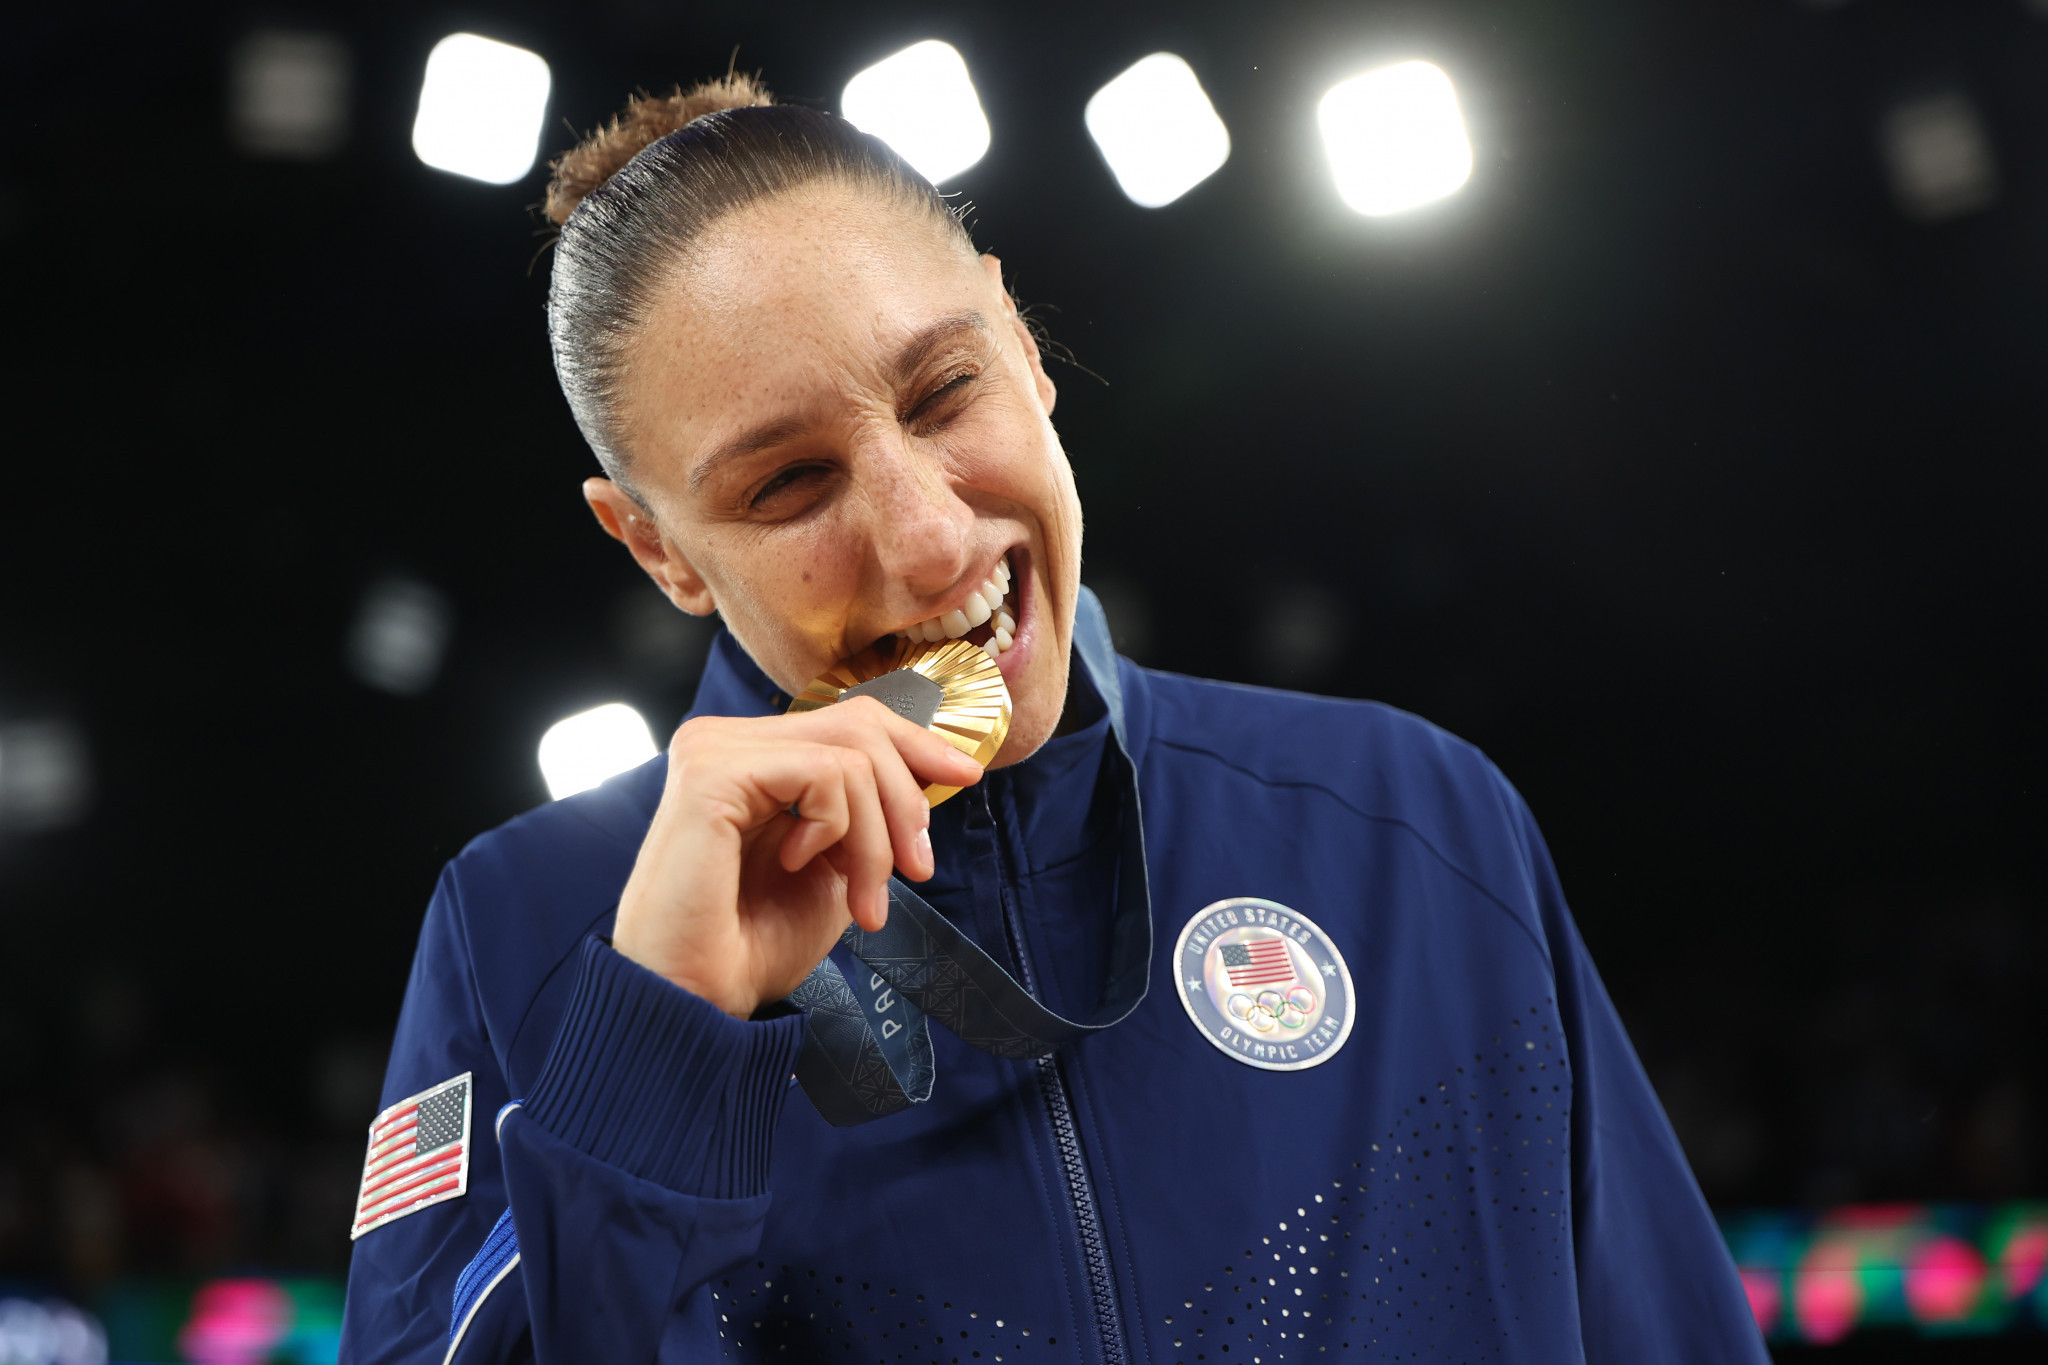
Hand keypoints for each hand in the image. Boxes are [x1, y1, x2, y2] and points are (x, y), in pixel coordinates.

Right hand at [610, 699, 983, 1017]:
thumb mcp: (835, 867)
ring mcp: (714, 750)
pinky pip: (822, 772)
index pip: (850, 719)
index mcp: (753, 759)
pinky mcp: (711, 772)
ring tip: (862, 900)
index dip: (916, 742)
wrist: (699, 1001)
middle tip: (916, 871)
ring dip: (876, 837)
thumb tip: (934, 770)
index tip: (965, 777)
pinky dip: (836, 827)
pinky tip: (797, 865)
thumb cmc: (752, 946)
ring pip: (850, 752)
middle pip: (859, 724)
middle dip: (906, 800)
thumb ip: (868, 815)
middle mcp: (728, 742)